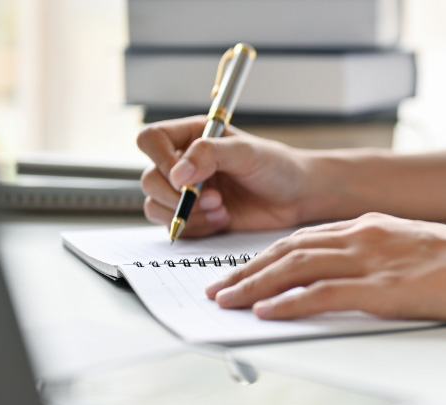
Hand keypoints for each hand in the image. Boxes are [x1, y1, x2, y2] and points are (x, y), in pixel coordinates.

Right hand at [137, 116, 313, 236]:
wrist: (296, 196)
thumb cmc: (276, 167)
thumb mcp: (246, 152)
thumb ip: (209, 155)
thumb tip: (177, 173)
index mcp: (191, 136)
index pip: (151, 140)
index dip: (160, 159)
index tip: (184, 176)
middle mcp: (183, 163)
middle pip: (149, 179)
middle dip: (177, 195)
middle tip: (213, 198)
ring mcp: (187, 191)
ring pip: (155, 206)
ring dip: (187, 213)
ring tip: (221, 208)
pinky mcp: (195, 216)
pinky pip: (174, 227)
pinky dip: (197, 227)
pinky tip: (224, 218)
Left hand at [204, 213, 445, 319]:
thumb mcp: (420, 251)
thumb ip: (386, 259)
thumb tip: (365, 280)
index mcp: (373, 226)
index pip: (306, 238)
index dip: (268, 255)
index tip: (245, 270)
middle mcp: (364, 236)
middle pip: (289, 250)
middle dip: (247, 270)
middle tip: (218, 288)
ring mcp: (371, 260)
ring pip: (295, 268)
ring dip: (254, 285)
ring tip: (226, 301)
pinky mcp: (383, 288)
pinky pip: (322, 293)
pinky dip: (288, 302)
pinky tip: (266, 311)